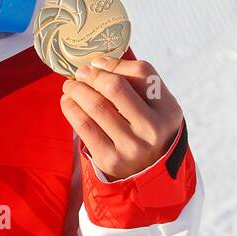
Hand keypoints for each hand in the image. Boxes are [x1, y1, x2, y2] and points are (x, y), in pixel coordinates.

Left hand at [59, 54, 183, 180]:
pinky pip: (83, 125)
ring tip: (70, 86)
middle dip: (91, 75)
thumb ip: (135, 81)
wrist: (147, 173)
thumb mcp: (155, 106)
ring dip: (76, 89)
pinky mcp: (109, 159)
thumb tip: (97, 63)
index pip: (141, 72)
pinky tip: (68, 101)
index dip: (114, 63)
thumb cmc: (146, 129)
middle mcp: (152, 129)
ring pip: (95, 105)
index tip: (97, 62)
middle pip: (115, 87)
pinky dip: (70, 108)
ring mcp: (131, 147)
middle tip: (79, 72)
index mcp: (168, 110)